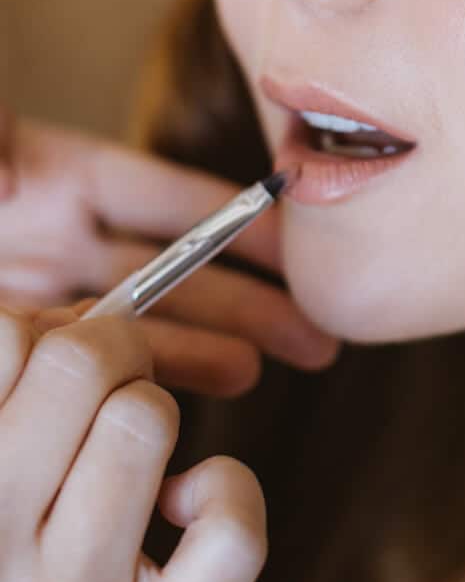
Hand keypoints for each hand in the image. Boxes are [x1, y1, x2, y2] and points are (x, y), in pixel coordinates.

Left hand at [0, 114, 338, 395]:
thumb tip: (10, 185)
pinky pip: (82, 375)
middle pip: (174, 273)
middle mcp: (62, 237)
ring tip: (260, 370)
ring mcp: (40, 295)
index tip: (303, 244)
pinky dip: (130, 386)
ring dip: (203, 348)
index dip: (237, 222)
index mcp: (59, 178)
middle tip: (316, 333)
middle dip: (248, 301)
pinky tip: (173, 403)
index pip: (168, 200)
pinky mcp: (14, 353)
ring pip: (141, 329)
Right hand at [0, 301, 266, 581]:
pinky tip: (188, 509)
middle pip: (78, 366)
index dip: (40, 331)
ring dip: (155, 414)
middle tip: (112, 383)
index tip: (49, 361)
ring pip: (142, 423)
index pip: (1, 341)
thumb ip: (15, 405)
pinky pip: (229, 530)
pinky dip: (229, 496)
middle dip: (115, 347)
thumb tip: (85, 317)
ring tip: (137, 455)